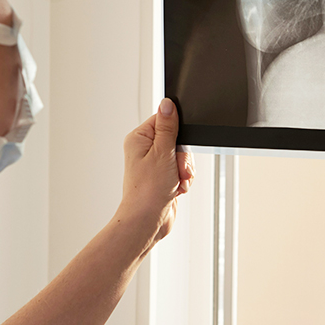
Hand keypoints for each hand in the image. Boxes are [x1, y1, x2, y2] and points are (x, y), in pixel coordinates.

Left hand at [119, 98, 194, 245]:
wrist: (148, 220)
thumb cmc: (148, 190)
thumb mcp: (162, 152)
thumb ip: (168, 127)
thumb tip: (167, 103)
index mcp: (139, 138)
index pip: (164, 120)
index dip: (177, 133)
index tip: (178, 146)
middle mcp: (145, 150)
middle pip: (177, 139)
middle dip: (183, 157)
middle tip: (178, 168)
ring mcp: (155, 165)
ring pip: (182, 157)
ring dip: (184, 170)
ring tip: (177, 181)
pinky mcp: (163, 178)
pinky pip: (182, 171)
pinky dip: (184, 180)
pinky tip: (177, 188)